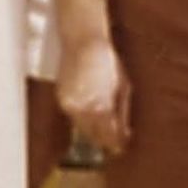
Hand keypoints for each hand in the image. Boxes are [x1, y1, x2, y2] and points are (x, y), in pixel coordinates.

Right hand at [56, 37, 130, 155]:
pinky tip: (91, 119)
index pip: (106, 132)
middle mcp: (81, 106)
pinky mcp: (61, 98)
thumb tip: (126, 133)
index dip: (114, 142)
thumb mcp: (122, 86)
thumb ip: (121, 112)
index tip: (121, 147)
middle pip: (92, 133)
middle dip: (104, 140)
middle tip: (115, 146)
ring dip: (93, 132)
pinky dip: (83, 120)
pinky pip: (73, 116)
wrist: (83, 40)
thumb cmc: (107, 60)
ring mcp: (69, 103)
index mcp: (99, 103)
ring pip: (81, 127)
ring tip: (105, 135)